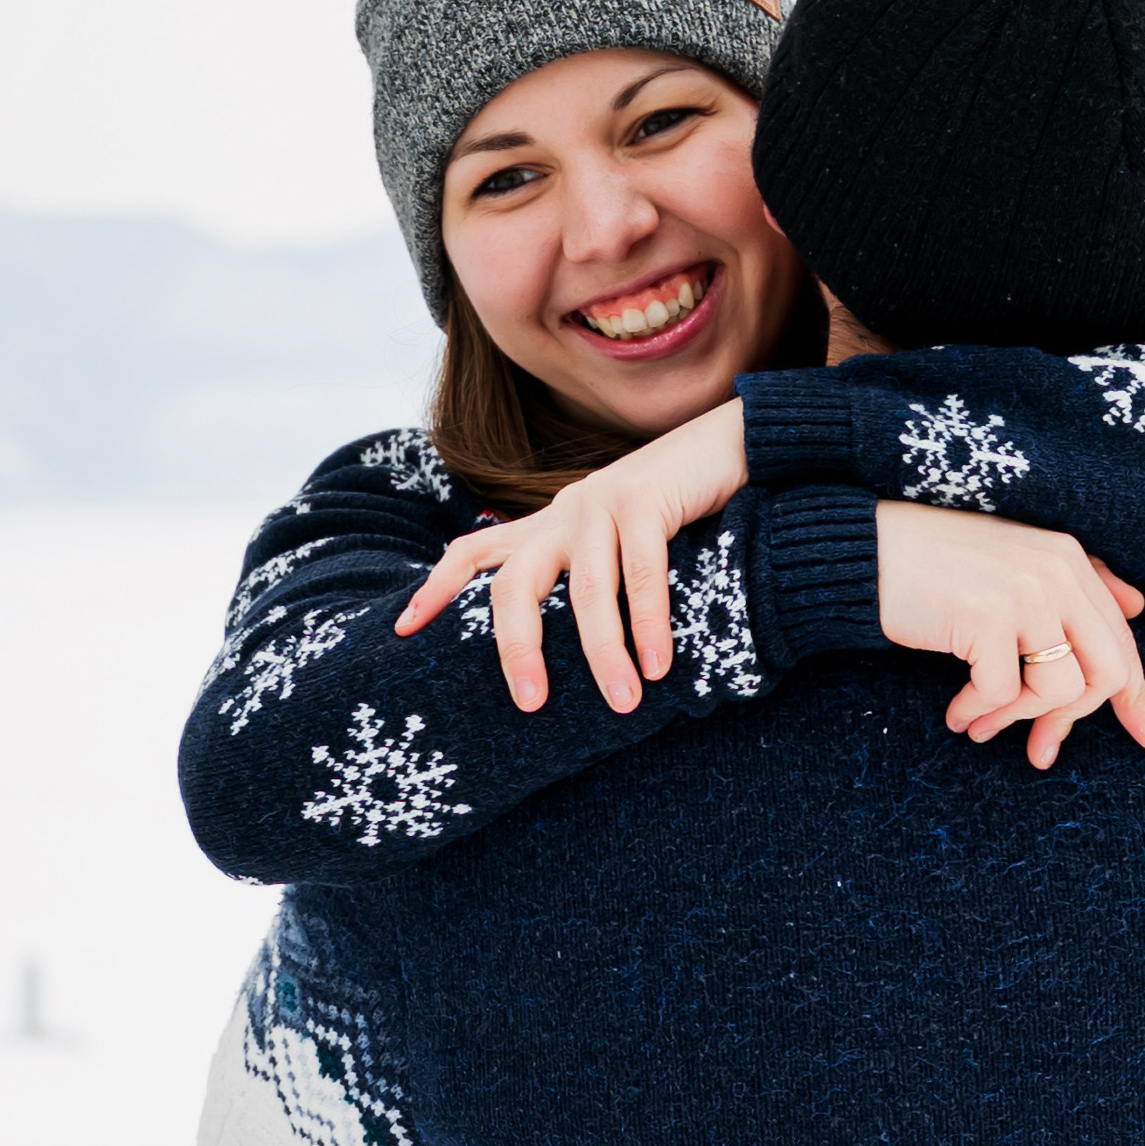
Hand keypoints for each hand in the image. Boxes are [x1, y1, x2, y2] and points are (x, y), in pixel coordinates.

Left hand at [395, 398, 748, 712]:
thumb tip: (586, 654)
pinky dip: (649, 623)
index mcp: (553, 525)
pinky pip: (642, 573)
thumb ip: (598, 579)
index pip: (475, 552)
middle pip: (514, 584)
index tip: (403, 630)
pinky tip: (657, 664)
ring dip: (603, 653)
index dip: (434, 588)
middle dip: (515, 647)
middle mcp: (566, 512)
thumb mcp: (627, 542)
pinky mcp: (647, 498)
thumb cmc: (687, 505)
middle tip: (530, 705)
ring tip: (623, 702)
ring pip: (586, 591)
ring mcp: (603, 503)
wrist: (741, 441)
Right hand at [875, 500, 1144, 769]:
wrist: (868, 549)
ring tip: (985, 724)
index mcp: (1069, 559)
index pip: (1121, 638)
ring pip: (1060, 689)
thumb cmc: (940, 561)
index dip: (1136, 695)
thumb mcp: (1019, 561)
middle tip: (1042, 748)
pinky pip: (1003, 693)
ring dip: (1020, 718)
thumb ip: (1081, 580)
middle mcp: (1056, 572)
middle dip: (1074, 719)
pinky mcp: (987, 619)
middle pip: (1106, 671)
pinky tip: (958, 715)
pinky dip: (980, 713)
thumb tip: (1139, 608)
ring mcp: (1024, 595)